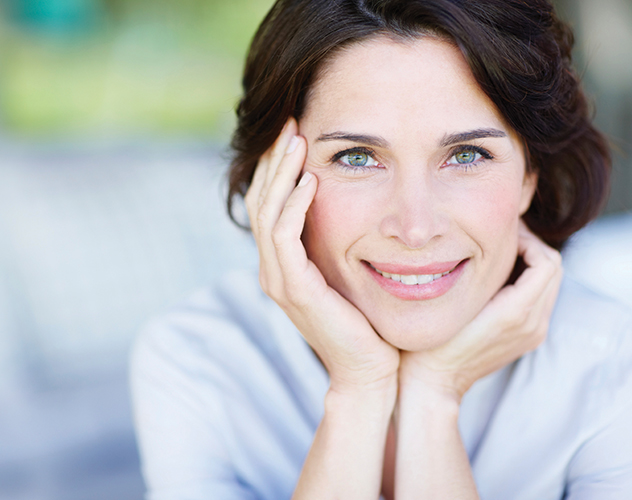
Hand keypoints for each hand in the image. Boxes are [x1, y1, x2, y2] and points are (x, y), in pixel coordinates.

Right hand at [245, 118, 398, 392]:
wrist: (372, 372)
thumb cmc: (369, 323)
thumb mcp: (351, 271)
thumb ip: (341, 242)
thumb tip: (357, 201)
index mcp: (282, 264)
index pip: (268, 203)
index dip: (276, 165)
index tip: (294, 129)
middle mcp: (272, 270)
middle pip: (260, 201)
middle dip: (273, 159)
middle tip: (289, 121)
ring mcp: (279, 281)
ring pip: (268, 213)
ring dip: (281, 173)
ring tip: (297, 139)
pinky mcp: (295, 291)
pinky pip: (285, 238)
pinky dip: (295, 206)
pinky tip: (312, 180)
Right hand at [399, 224, 562, 399]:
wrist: (434, 381)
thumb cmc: (432, 339)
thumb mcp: (454, 300)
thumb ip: (481, 272)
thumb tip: (494, 242)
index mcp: (516, 312)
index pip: (546, 261)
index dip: (529, 240)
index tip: (503, 235)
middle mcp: (533, 324)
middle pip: (555, 269)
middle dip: (534, 248)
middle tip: (504, 239)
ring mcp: (534, 334)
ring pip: (551, 284)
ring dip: (533, 264)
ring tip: (501, 256)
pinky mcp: (529, 339)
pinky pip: (542, 300)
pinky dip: (530, 282)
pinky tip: (500, 280)